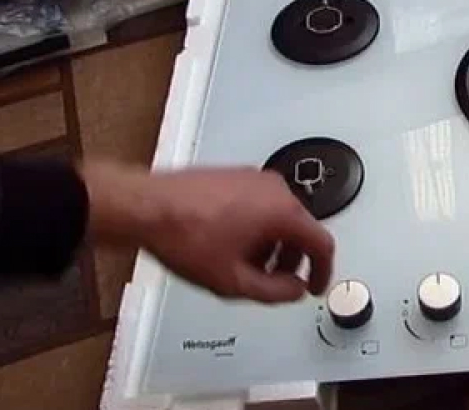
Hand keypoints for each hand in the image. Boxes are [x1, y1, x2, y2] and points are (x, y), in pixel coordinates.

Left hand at [81, 161, 333, 302]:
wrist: (145, 208)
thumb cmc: (183, 235)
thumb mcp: (235, 281)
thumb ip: (275, 292)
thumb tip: (294, 290)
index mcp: (283, 211)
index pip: (322, 244)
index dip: (323, 272)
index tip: (315, 285)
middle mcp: (273, 189)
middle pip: (301, 229)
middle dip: (293, 260)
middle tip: (279, 281)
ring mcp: (252, 178)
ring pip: (279, 217)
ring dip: (272, 245)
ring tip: (248, 267)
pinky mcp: (234, 176)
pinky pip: (259, 205)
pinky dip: (256, 228)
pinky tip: (232, 246)